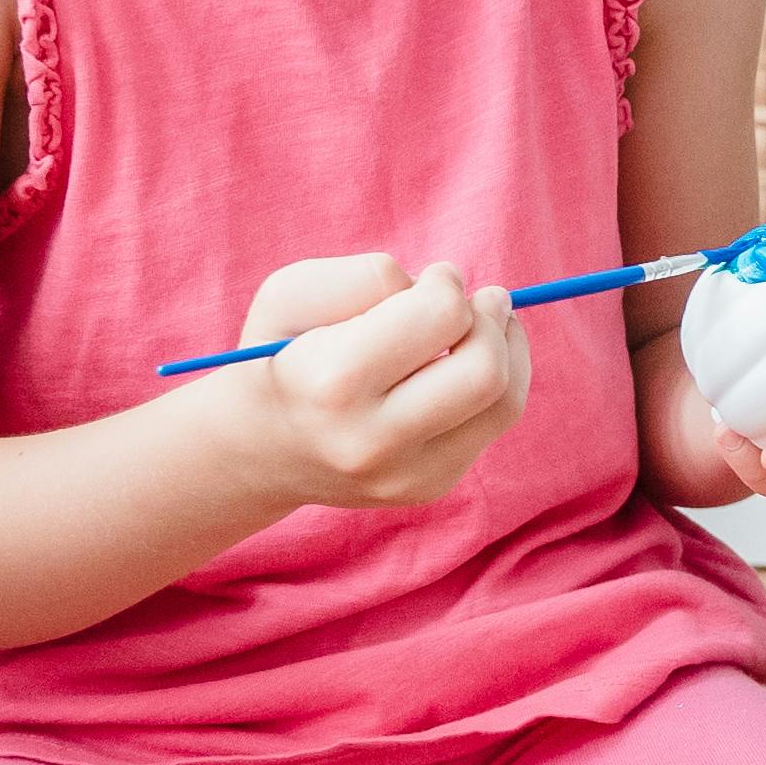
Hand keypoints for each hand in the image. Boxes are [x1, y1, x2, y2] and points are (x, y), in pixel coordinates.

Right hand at [220, 250, 530, 510]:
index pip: (440, 316)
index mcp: (333, 383)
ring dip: (508, 348)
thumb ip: (364, 277)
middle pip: (486, 370)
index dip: (447, 283)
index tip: (434, 277)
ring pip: (505, 402)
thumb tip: (446, 290)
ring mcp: (406, 475)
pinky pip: (493, 425)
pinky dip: (496, 383)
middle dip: (492, 319)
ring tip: (487, 322)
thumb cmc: (279, 353)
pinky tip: (468, 362)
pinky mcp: (429, 487)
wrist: (258, 448)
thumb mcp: (291, 293)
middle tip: (480, 298)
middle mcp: (373, 441)